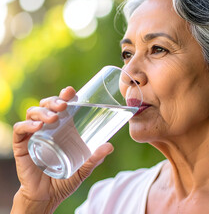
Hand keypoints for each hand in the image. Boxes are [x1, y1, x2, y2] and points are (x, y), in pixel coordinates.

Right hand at [11, 86, 113, 212]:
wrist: (48, 196)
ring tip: (54, 117)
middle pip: (47, 105)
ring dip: (43, 111)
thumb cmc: (66, 178)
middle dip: (54, 100)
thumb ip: (95, 157)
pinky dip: (27, 125)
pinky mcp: (22, 145)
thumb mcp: (84, 167)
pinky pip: (20, 130)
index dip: (65, 95)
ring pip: (33, 113)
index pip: (62, 105)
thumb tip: (109, 146)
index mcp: (63, 128)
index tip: (71, 92)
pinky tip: (37, 127)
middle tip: (64, 105)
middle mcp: (48, 127)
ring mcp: (34, 134)